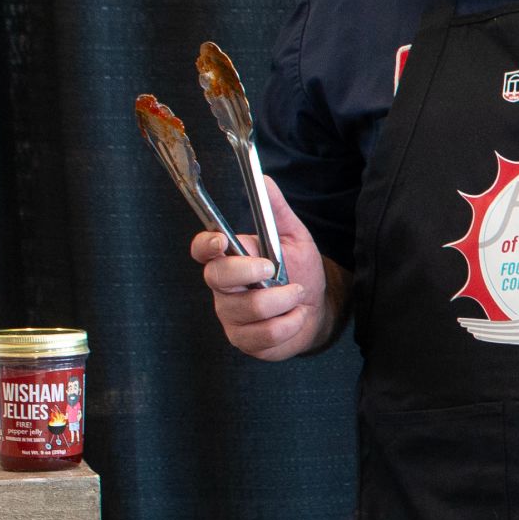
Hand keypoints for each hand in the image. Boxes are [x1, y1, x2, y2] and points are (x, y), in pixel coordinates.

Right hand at [197, 180, 327, 360]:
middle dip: (249, 272)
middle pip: (217, 278)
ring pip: (249, 309)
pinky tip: (296, 316)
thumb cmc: (299, 270)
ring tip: (297, 294)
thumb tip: (263, 179)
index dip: (205, 244)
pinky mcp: (244, 340)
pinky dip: (290, 323)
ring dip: (283, 300)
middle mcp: (223, 287)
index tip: (222, 239)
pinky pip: (265, 334)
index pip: (202, 249)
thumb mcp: (293, 237)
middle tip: (276, 270)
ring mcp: (231, 315)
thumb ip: (276, 210)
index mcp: (229, 257)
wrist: (316, 308)